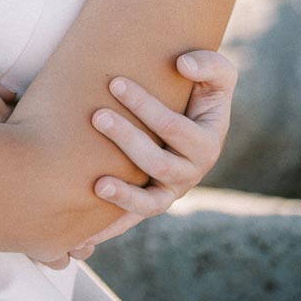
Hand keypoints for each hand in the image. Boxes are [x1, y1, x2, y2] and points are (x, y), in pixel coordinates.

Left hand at [76, 48, 235, 255]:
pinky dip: (110, 229)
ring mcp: (171, 191)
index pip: (175, 127)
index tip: (114, 82)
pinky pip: (133, 220)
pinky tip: (83, 237)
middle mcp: (192, 172)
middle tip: (97, 115)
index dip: (145, 106)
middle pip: (159, 164)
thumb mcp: (217, 75)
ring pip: (149, 201)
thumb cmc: (199, 91)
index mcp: (208, 142)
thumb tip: (182, 64)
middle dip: (127, 139)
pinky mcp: (150, 201)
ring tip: (97, 183)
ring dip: (123, 194)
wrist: (190, 116)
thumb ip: (209, 65)